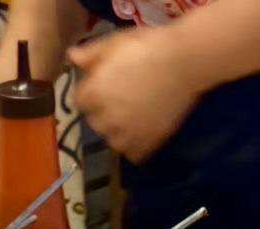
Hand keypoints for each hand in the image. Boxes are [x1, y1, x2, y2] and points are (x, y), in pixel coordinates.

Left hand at [69, 28, 200, 162]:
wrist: (187, 61)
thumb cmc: (150, 47)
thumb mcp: (116, 43)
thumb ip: (91, 54)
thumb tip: (71, 57)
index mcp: (92, 95)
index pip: (80, 101)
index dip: (93, 91)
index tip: (109, 83)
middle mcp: (103, 119)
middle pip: (95, 122)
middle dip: (105, 112)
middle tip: (127, 97)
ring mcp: (123, 135)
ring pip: (112, 139)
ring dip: (120, 131)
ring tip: (137, 115)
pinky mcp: (144, 144)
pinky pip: (132, 153)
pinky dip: (137, 146)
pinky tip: (146, 131)